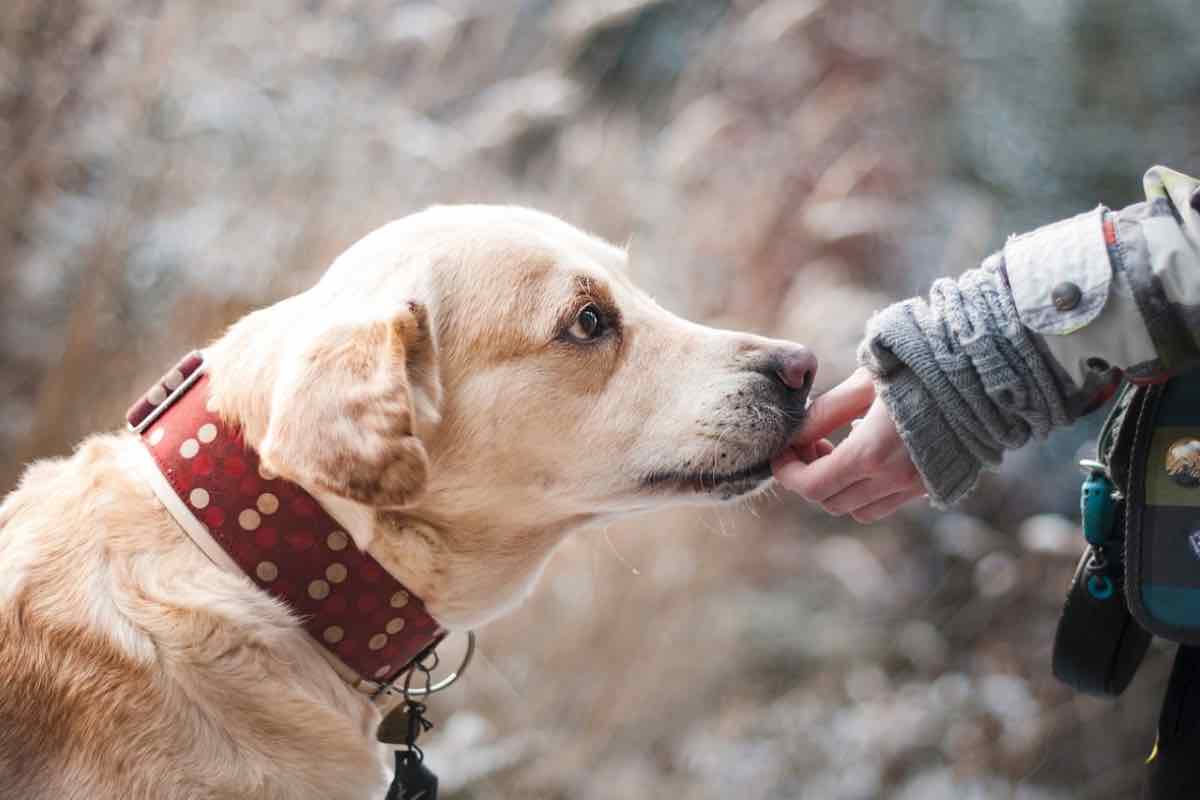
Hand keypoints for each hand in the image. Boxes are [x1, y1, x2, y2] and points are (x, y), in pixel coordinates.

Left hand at [772, 367, 925, 522]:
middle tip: (809, 444)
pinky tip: (868, 453)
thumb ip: (824, 413)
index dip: (787, 473)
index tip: (781, 453)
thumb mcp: (863, 383)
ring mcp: (916, 486)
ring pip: (858, 510)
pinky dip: (866, 490)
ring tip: (836, 449)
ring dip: (838, 488)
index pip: (812, 486)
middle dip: (809, 477)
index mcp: (871, 453)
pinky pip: (887, 503)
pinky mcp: (932, 485)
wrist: (982, 372)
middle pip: (830, 502)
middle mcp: (894, 479)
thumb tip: (794, 435)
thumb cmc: (918, 367)